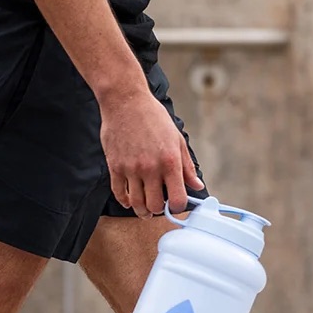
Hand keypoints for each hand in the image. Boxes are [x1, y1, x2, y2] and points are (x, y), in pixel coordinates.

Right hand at [99, 88, 205, 216]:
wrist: (125, 101)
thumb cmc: (153, 117)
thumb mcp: (177, 139)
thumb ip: (187, 166)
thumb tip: (197, 185)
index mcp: (170, 161)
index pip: (177, 199)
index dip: (178, 207)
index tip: (176, 205)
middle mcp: (151, 168)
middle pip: (155, 206)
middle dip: (159, 210)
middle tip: (159, 206)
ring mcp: (131, 169)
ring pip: (136, 203)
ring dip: (142, 211)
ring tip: (145, 210)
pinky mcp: (115, 166)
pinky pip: (119, 193)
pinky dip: (125, 201)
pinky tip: (129, 200)